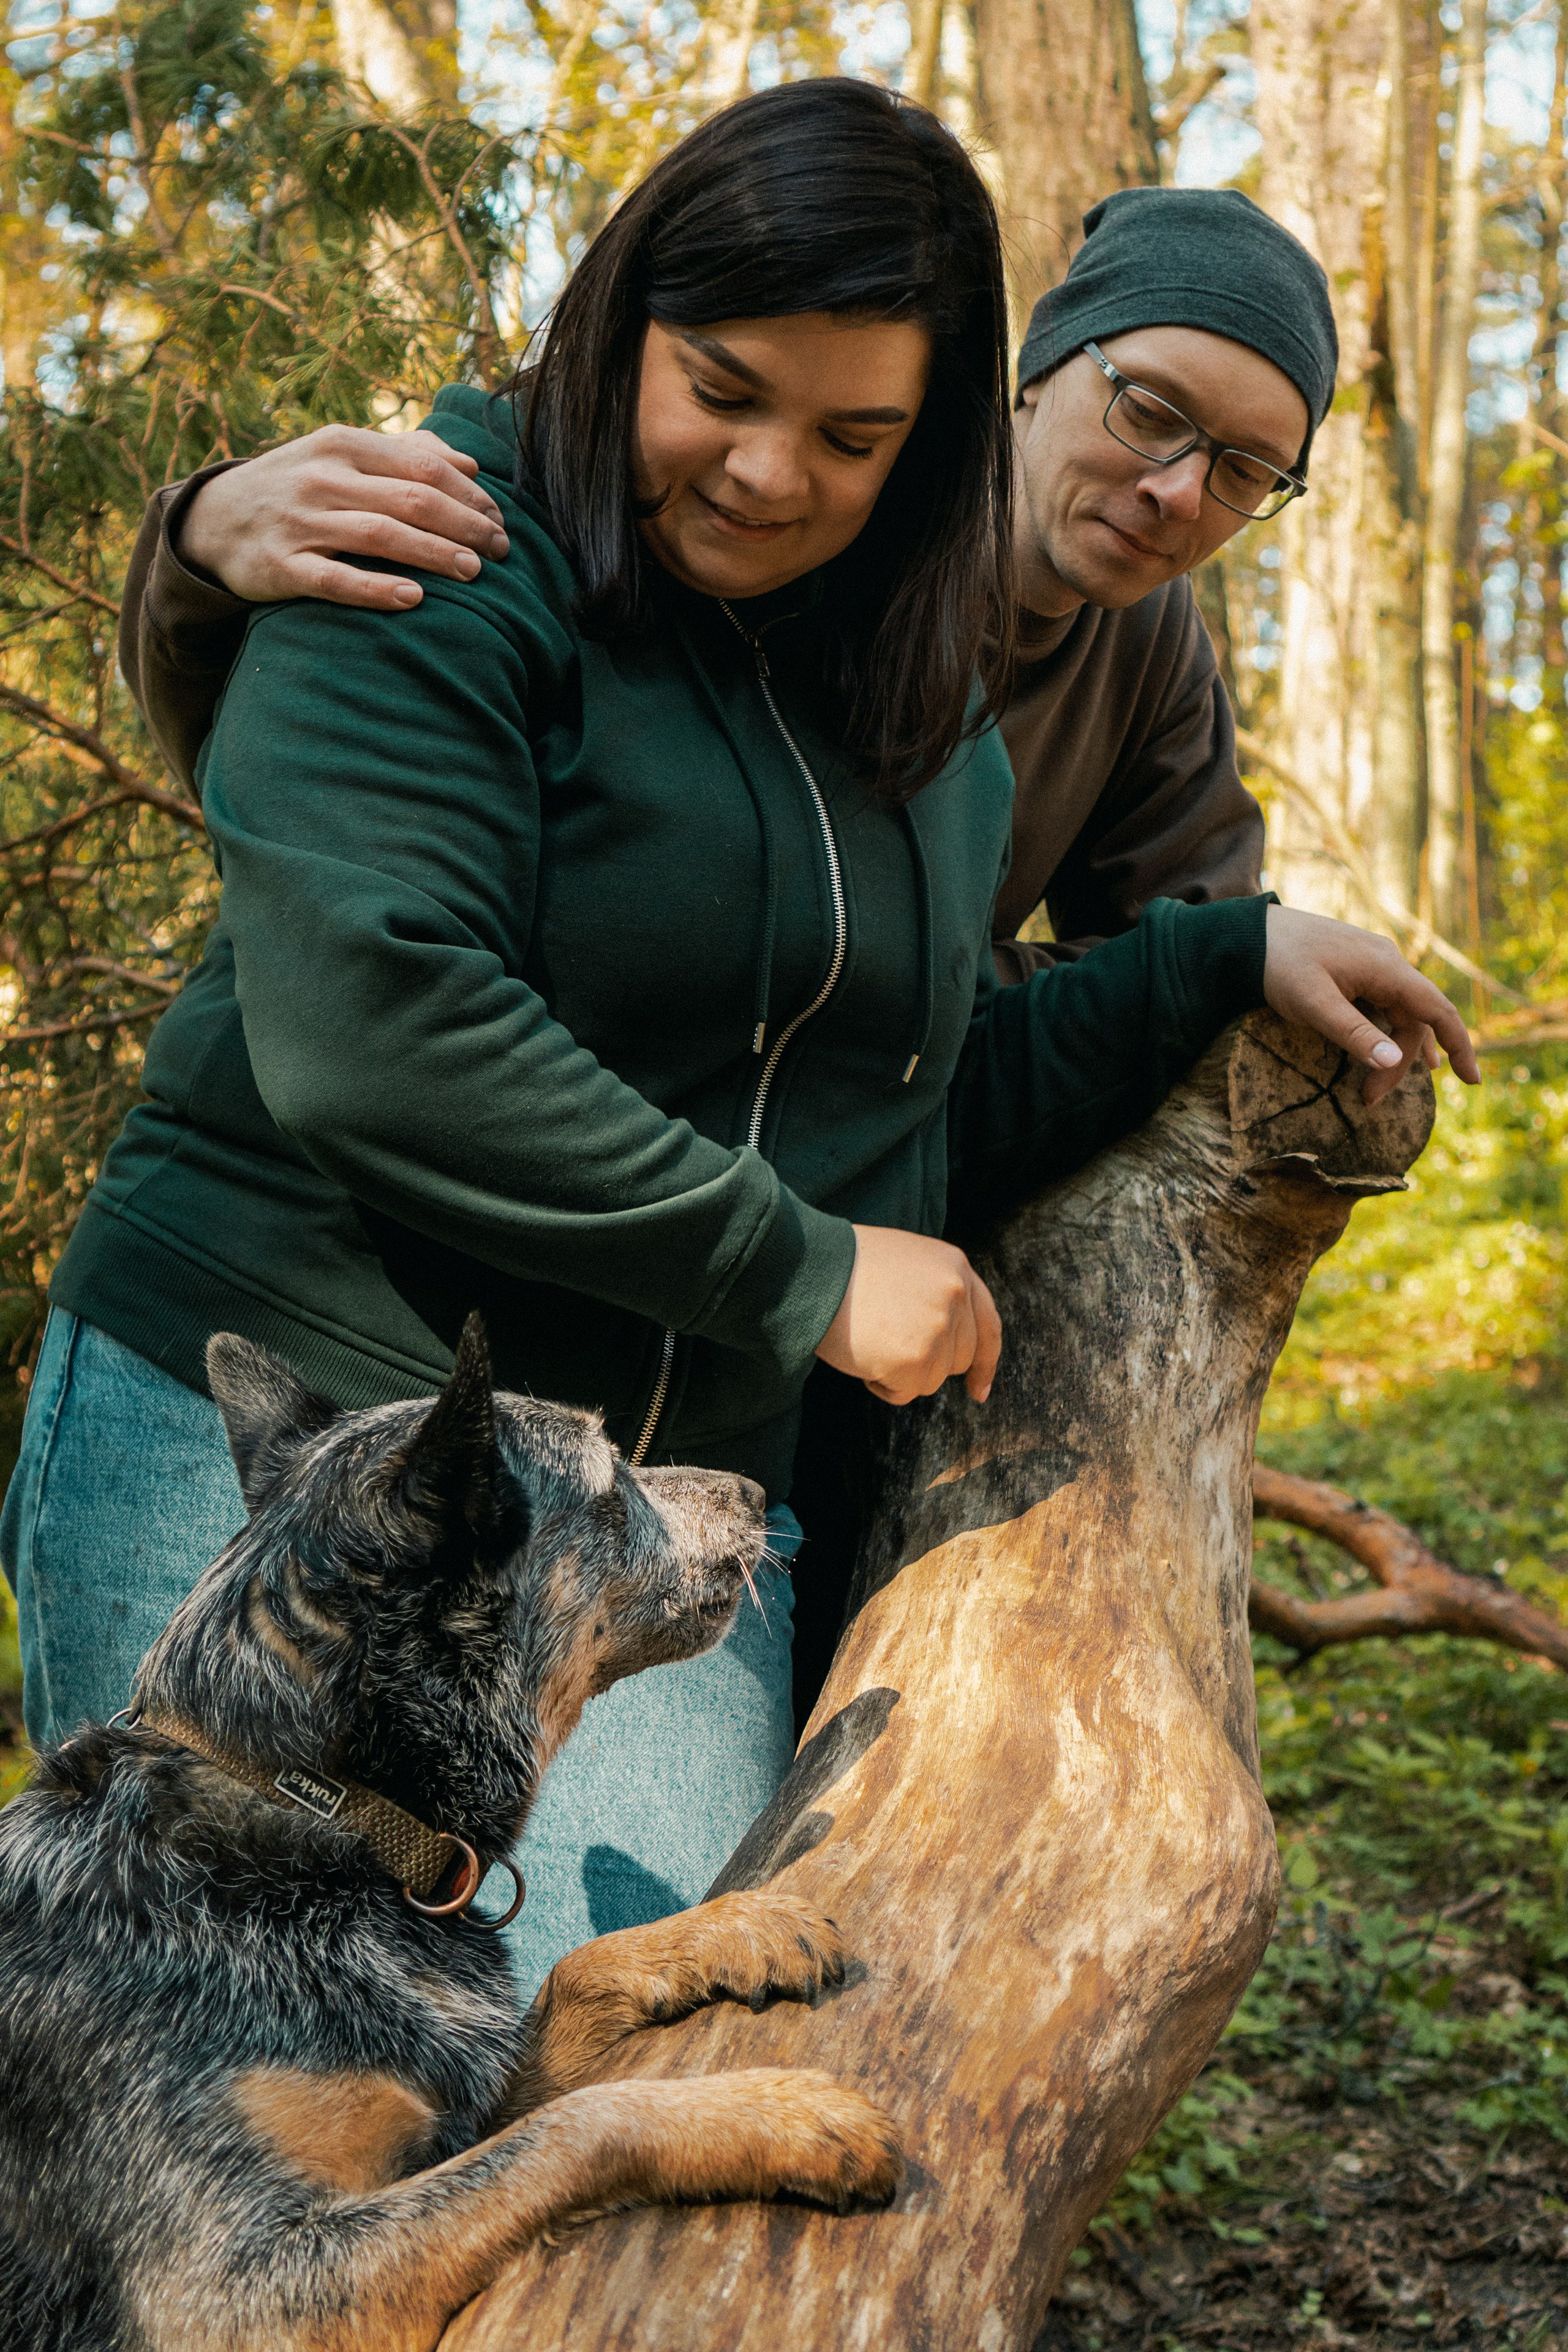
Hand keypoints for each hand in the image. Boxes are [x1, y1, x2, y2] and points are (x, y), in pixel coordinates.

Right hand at [176, 426, 510, 608]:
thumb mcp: (342, 455)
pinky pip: (336, 580)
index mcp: (343, 444)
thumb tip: (469, 464)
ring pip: (379, 536)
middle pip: (410, 499)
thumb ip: (405, 455)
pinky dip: (377, 589)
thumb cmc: (298, 486)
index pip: (422, 466)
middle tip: (501, 549)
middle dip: (464, 524)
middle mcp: (322, 478)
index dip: (469, 494)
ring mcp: (299, 522)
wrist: (215, 518)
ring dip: (434, 554)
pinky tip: (416, 599)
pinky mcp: (281, 566)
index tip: (500, 519)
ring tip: (475, 572)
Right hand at [815, 1226, 1001, 1405]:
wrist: (811, 1268)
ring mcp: (938, 1328)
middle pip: (960, 1359)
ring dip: (900, 1372)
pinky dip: (882, 1384)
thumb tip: (950, 1341)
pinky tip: (862, 1354)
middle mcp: (955, 1296)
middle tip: (889, 1347)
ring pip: (931, 1380)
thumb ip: (937, 1293)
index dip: (985, 1363)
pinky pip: (905, 1392)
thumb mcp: (907, 1262)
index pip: (988, 1325)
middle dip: (928, 1364)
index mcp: (956, 1268)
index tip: (978, 1391)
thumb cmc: (846, 1266)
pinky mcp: (916, 1358)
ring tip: (869, 1338)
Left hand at [1263, 906, 1481, 1105]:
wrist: (1249, 934)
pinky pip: (1383, 1006)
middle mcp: (1387, 964)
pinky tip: (1390, 1053)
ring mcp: (1372, 966)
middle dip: (1398, 1063)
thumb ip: (1354, 1033)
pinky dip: (1387, 1033)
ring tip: (1374, 1092)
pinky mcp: (1356, 971)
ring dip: (1391, 1052)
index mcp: (1386, 968)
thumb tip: (1393, 1062)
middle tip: (1367, 1100)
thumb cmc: (1279, 965)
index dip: (1460, 1045)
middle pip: (1413, 1021)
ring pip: (1398, 1015)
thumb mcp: (1314, 1004)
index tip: (1473, 1080)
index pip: (1437, 1010)